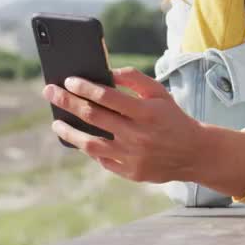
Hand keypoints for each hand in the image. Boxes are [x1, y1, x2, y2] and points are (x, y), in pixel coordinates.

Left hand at [42, 67, 207, 183]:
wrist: (193, 153)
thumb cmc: (171, 117)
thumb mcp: (159, 92)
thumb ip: (134, 79)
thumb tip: (106, 72)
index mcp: (146, 112)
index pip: (107, 96)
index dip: (85, 87)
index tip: (68, 80)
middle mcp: (137, 135)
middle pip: (93, 117)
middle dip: (67, 101)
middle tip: (50, 92)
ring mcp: (132, 156)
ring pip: (90, 144)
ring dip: (69, 131)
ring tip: (56, 122)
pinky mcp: (130, 173)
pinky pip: (102, 160)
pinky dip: (89, 149)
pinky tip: (80, 139)